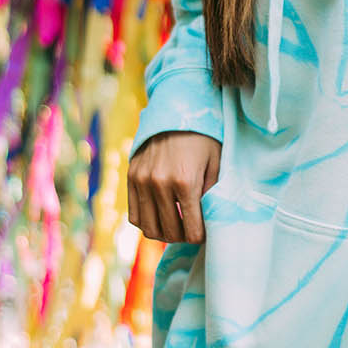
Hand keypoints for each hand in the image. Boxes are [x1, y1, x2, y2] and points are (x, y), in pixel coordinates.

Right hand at [127, 130, 220, 244]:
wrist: (175, 110)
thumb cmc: (202, 137)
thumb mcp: (216, 163)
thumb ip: (212, 194)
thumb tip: (208, 221)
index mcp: (185, 182)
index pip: (191, 231)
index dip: (199, 237)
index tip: (204, 233)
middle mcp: (160, 184)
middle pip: (170, 233)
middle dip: (183, 237)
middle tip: (190, 231)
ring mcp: (142, 181)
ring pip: (149, 228)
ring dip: (163, 233)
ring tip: (175, 227)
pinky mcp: (131, 177)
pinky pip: (134, 215)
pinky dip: (146, 222)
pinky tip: (159, 217)